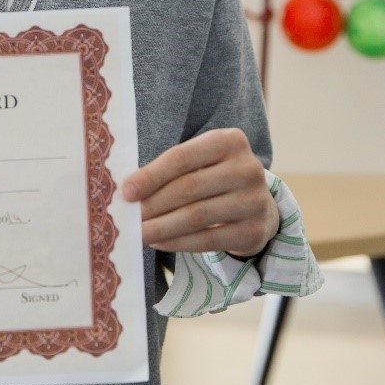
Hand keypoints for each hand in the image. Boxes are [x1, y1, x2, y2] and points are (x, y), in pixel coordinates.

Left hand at [121, 128, 277, 257]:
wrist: (257, 206)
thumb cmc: (216, 179)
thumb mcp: (200, 163)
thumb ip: (170, 171)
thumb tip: (129, 191)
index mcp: (230, 141)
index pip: (182, 157)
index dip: (151, 176)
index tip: (126, 192)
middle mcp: (247, 168)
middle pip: (189, 187)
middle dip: (153, 204)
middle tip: (128, 217)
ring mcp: (254, 201)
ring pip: (197, 216)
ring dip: (162, 227)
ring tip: (139, 232)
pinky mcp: (254, 231)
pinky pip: (208, 240)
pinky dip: (178, 243)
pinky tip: (158, 242)